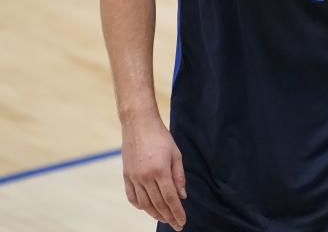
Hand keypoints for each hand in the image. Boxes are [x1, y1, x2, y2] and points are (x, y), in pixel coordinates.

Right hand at [121, 115, 186, 230]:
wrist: (139, 124)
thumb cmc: (161, 137)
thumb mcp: (176, 154)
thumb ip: (179, 176)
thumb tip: (182, 196)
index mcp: (160, 171)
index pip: (170, 199)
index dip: (177, 213)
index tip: (182, 222)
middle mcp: (146, 177)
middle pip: (158, 204)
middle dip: (168, 217)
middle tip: (176, 225)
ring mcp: (134, 177)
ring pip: (144, 203)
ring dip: (155, 214)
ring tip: (164, 218)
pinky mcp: (126, 175)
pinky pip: (132, 196)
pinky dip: (140, 205)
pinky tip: (147, 208)